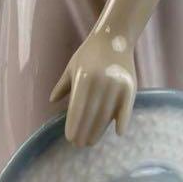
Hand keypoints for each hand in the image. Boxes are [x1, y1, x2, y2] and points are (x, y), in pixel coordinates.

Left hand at [48, 29, 136, 145]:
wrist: (114, 37)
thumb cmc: (89, 53)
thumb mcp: (72, 66)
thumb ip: (63, 85)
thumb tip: (51, 101)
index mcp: (84, 78)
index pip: (77, 109)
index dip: (74, 125)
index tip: (70, 139)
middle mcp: (100, 82)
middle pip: (91, 115)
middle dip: (85, 132)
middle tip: (80, 144)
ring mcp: (117, 85)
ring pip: (107, 115)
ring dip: (99, 130)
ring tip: (92, 141)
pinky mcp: (130, 86)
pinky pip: (126, 108)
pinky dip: (122, 121)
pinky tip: (118, 133)